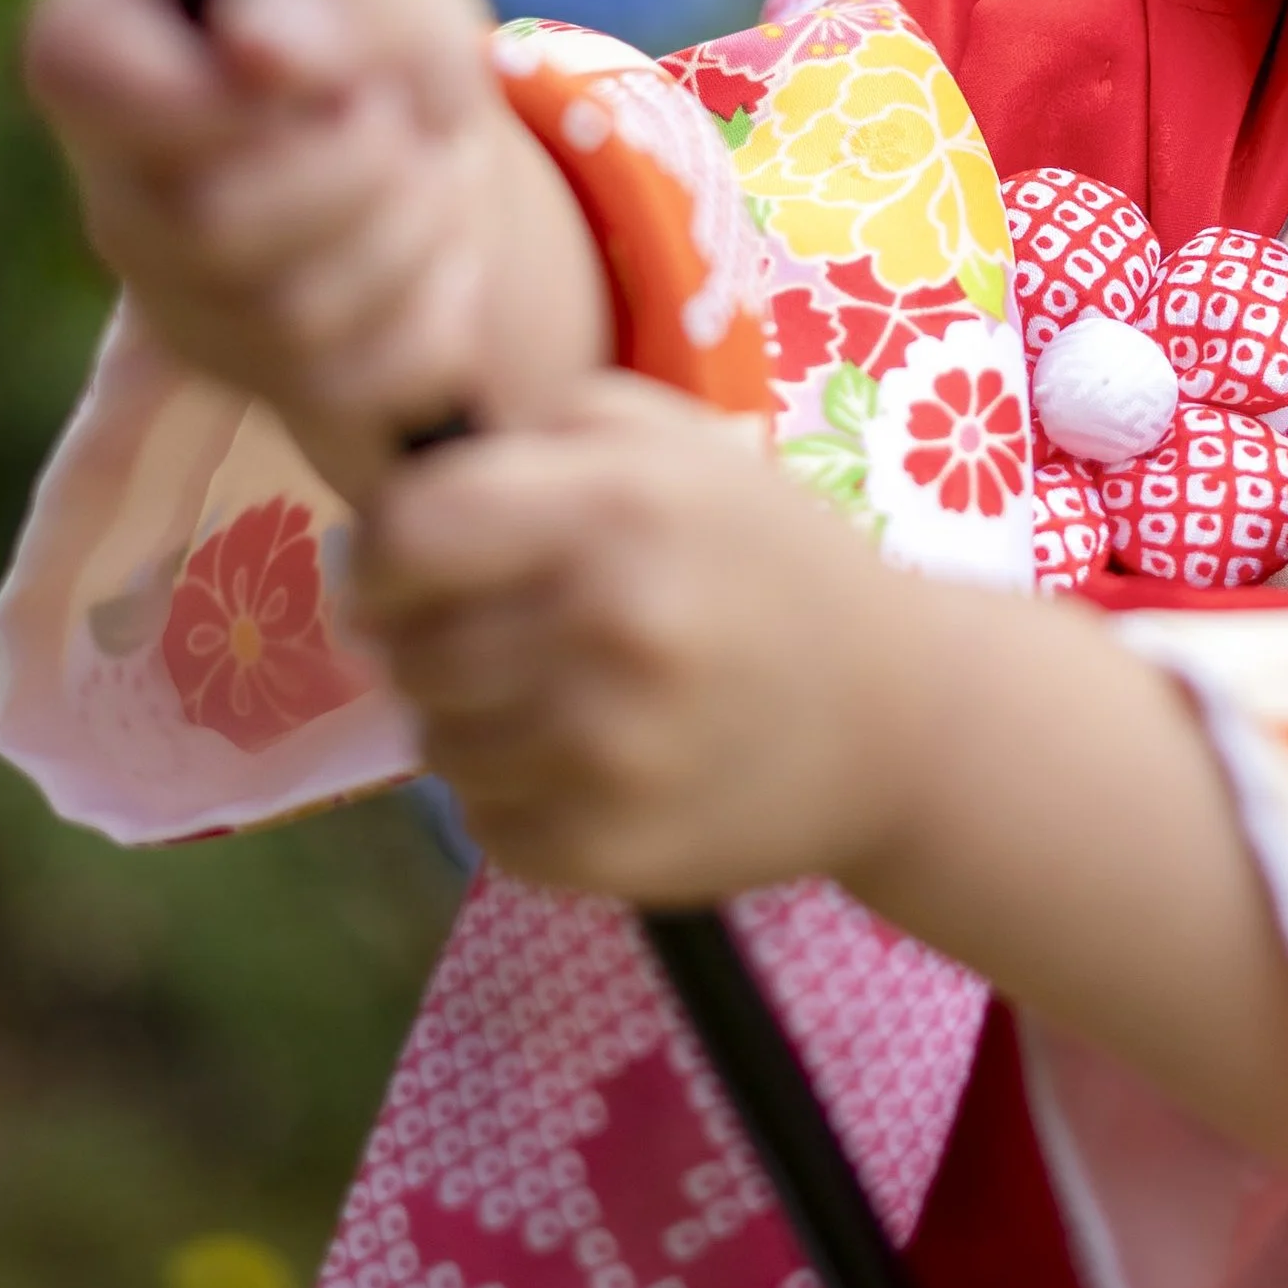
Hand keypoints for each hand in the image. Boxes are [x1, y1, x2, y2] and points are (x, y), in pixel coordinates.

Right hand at [23, 0, 608, 501]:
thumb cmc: (370, 35)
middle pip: (212, 224)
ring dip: (413, 233)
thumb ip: (335, 6)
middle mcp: (112, 188)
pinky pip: (351, 381)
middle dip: (357, 165)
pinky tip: (439, 251)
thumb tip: (257, 40)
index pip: (88, 80)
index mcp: (96, 49)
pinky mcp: (250, 374)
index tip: (311, 75)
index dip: (222, 88)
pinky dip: (433, 311)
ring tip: (432, 173)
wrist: (411, 129)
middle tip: (402, 119)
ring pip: (293, 316)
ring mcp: (170, 298)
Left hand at [360, 378, 1287, 1188]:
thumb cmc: (770, 561)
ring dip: (472, 724)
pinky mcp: (607, 851)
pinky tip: (589, 767)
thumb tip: (395, 498)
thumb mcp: (676, 446)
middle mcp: (607, 626)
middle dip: (433, 640)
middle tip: (504, 635)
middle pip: (407, 649)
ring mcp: (606, 752)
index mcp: (617, 506)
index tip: (410, 568)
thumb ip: (536, 436)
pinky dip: (515, 801)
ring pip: (436, 746)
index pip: (405, 536)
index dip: (385, 553)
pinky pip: (485, 827)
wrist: (902, 718)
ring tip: (557, 700)